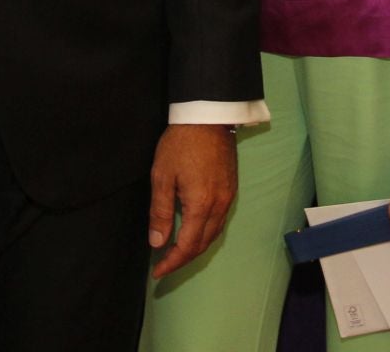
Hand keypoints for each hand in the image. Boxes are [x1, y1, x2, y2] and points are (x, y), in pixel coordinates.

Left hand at [147, 123, 236, 278]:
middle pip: (203, 244)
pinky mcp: (232, 189)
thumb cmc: (181, 143)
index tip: (157, 272)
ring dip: (196, 248)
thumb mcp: (162, 176)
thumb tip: (158, 243)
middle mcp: (219, 206)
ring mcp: (229, 197)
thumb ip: (160, 211)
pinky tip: (194, 232)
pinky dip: (206, 234)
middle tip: (164, 265)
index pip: (187, 246)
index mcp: (201, 205)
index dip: (172, 262)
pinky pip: (220, 221)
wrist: (208, 117)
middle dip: (183, 259)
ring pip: (213, 234)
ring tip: (177, 253)